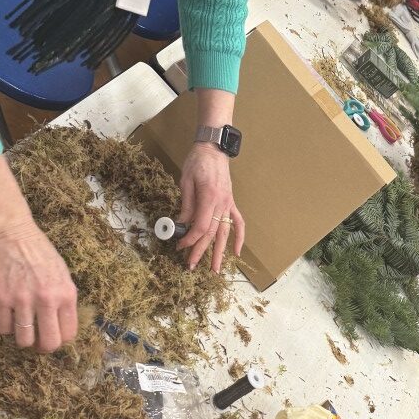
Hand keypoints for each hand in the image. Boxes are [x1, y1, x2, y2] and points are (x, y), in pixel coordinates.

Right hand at [0, 220, 78, 353]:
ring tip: (21, 328)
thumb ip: (63, 299)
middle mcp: (46, 300)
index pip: (68, 333)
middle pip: (49, 343)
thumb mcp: (62, 273)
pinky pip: (3, 328)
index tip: (53, 337)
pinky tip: (7, 315)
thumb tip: (62, 325)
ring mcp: (22, 300)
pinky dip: (5, 327)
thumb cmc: (38, 251)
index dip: (61, 340)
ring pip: (24, 340)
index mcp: (66, 294)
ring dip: (23, 338)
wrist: (11, 233)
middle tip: (38, 342)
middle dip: (43, 347)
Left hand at [177, 142, 244, 271]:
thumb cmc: (197, 161)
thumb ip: (186, 205)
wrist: (214, 148)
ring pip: (225, 233)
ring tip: (215, 269)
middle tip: (190, 266)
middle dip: (200, 251)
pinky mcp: (231, 203)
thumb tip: (181, 225)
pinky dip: (239, 238)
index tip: (179, 246)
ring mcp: (228, 204)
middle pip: (212, 233)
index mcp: (209, 197)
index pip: (201, 226)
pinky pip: (238, 223)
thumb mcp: (186, 181)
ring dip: (219, 252)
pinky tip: (237, 252)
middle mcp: (221, 204)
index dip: (190, 239)